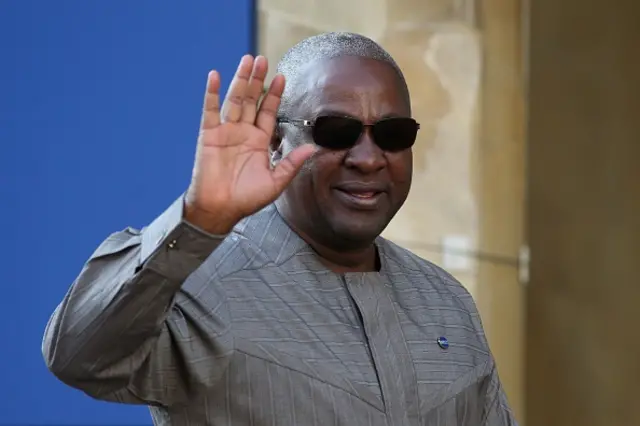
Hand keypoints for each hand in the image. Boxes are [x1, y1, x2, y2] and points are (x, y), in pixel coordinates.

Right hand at [184, 55, 314, 233]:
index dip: (274, 95)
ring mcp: (225, 131)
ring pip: (234, 100)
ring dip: (241, 80)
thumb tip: (313, 149)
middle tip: (263, 59)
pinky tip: (215, 75)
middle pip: (252, 100)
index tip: (282, 77)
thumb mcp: (276, 182)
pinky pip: (210, 110)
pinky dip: (211, 93)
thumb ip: (292, 163)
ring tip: (247, 60)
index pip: (268, 112)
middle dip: (258, 80)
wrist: (220, 210)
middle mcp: (243, 132)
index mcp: (259, 142)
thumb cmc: (246, 199)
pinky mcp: (208, 135)